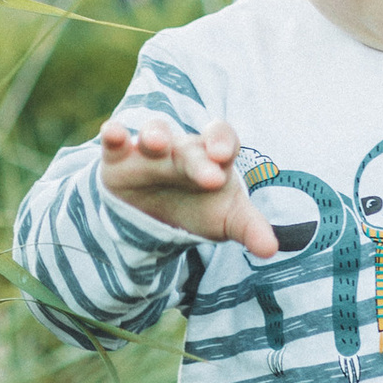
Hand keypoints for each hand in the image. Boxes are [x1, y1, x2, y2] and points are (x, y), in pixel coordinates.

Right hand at [100, 110, 278, 255]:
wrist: (156, 216)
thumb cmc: (200, 208)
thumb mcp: (227, 220)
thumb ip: (250, 229)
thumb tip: (271, 250)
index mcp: (212, 157)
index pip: (222, 140)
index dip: (222, 143)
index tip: (223, 157)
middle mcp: (182, 149)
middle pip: (191, 147)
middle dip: (197, 159)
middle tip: (209, 175)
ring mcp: (150, 151)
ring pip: (154, 133)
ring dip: (154, 134)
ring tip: (155, 143)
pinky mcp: (120, 158)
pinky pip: (116, 142)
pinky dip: (114, 135)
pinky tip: (112, 132)